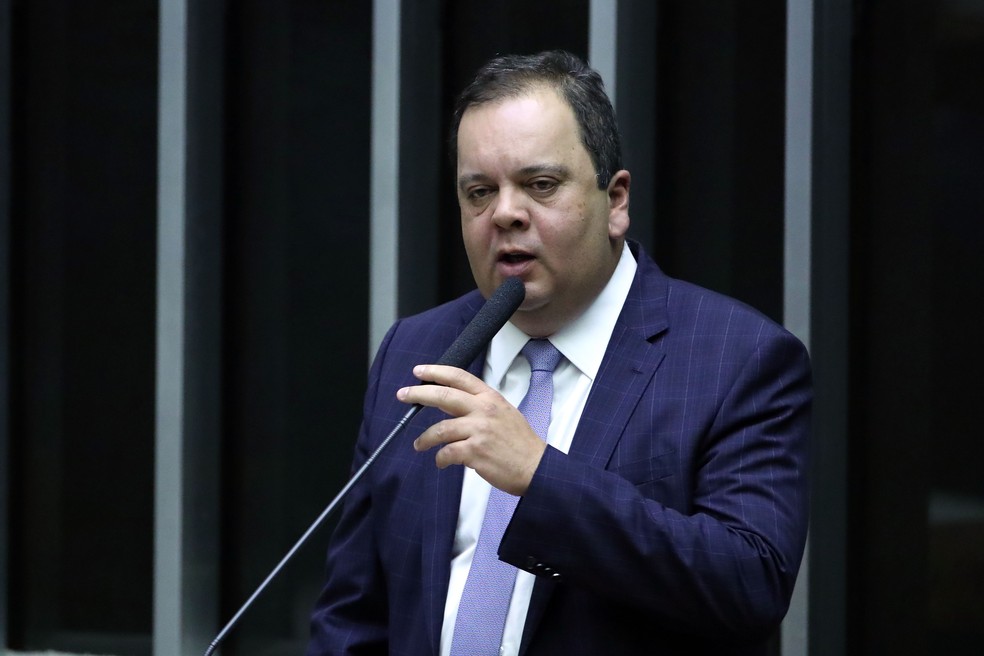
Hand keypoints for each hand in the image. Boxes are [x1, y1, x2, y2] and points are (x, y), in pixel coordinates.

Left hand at [397, 364, 546, 495]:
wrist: (535, 467)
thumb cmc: (520, 443)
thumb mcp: (504, 413)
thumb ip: (480, 406)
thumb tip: (452, 405)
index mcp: (490, 398)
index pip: (459, 377)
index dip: (436, 372)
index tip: (419, 371)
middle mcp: (483, 410)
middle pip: (443, 396)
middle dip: (419, 394)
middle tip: (403, 394)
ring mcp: (479, 431)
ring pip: (440, 429)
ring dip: (425, 438)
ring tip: (419, 444)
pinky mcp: (475, 452)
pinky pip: (446, 452)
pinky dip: (440, 458)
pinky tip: (440, 461)